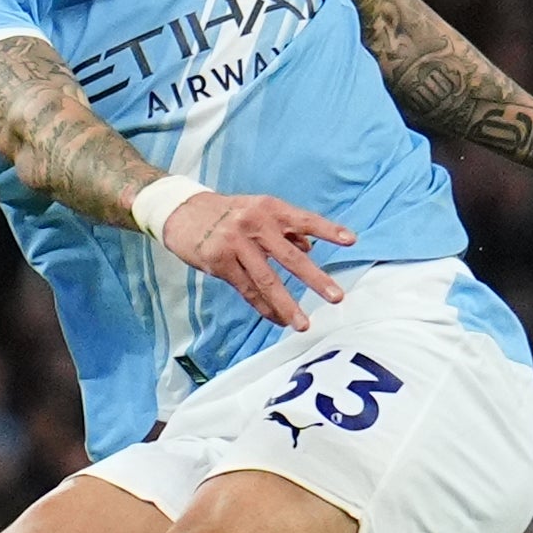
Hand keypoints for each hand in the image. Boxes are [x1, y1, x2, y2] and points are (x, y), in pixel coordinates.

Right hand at [161, 190, 354, 331]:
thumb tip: (311, 246)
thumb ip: (284, 228)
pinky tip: (277, 319)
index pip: (304, 220)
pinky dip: (263, 306)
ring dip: (287, 304)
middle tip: (336, 296)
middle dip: (314, 279)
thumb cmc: (224, 213)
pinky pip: (246, 289)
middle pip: (290, 256)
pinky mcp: (219, 261)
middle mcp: (254, 224)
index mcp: (268, 208)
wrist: (180, 211)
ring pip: (267, 279)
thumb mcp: (255, 210)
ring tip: (304, 323)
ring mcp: (235, 243)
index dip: (328, 230)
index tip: (351, 241)